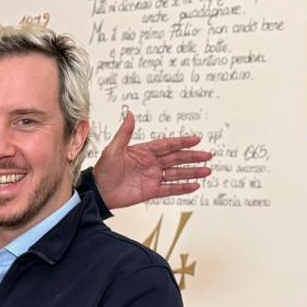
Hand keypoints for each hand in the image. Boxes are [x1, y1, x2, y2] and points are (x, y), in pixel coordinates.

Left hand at [91, 112, 212, 208]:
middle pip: (176, 158)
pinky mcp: (151, 191)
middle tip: (208, 155)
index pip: (167, 145)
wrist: (98, 192)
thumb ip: (124, 133)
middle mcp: (151, 163)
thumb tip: (130, 114)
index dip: (182, 142)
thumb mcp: (113, 149)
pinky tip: (195, 186)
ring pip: (176, 173)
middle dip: (192, 157)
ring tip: (207, 171)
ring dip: (192, 172)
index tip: (197, 139)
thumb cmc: (103, 170)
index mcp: (144, 151)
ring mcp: (152, 177)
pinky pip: (170, 189)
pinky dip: (182, 188)